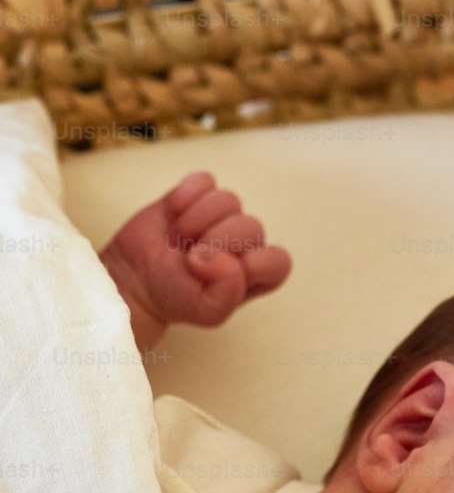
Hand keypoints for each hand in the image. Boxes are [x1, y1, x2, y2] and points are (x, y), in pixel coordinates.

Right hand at [99, 171, 291, 354]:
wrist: (135, 277)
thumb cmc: (175, 297)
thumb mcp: (205, 311)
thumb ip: (227, 295)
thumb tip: (226, 259)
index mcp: (256, 275)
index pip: (278, 261)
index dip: (252, 263)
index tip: (222, 270)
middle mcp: (245, 243)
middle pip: (252, 226)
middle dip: (217, 241)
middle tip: (189, 259)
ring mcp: (222, 216)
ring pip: (229, 200)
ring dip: (198, 219)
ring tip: (179, 238)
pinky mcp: (198, 195)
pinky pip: (205, 180)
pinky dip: (186, 195)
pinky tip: (172, 213)